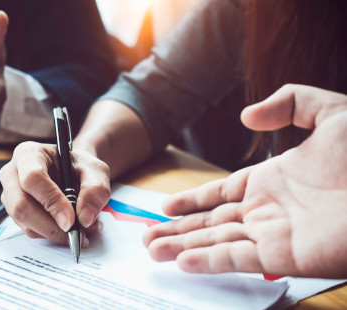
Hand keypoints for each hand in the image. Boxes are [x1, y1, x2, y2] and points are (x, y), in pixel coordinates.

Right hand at [0, 142, 110, 245]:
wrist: (73, 173)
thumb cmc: (79, 167)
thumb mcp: (96, 170)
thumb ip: (95, 189)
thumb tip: (84, 217)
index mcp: (29, 154)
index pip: (33, 178)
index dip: (51, 201)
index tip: (70, 220)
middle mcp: (12, 173)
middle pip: (21, 205)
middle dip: (50, 225)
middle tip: (75, 233)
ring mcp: (10, 194)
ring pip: (24, 221)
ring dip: (53, 232)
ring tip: (79, 230)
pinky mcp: (15, 212)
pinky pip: (29, 230)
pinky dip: (51, 234)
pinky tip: (68, 228)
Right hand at [143, 84, 346, 277]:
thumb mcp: (330, 111)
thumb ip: (288, 103)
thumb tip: (246, 118)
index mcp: (271, 179)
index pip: (221, 194)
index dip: (192, 201)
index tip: (165, 207)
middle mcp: (266, 209)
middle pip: (211, 222)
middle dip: (177, 230)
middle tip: (146, 236)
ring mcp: (273, 233)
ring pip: (216, 241)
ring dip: (183, 246)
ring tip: (152, 250)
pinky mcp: (284, 255)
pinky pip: (238, 258)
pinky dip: (209, 261)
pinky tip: (183, 261)